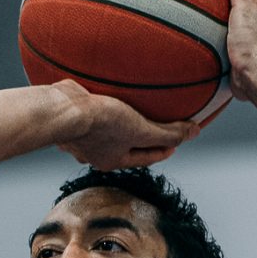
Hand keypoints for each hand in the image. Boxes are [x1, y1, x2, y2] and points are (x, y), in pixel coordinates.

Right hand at [53, 80, 197, 168]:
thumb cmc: (101, 123)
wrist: (61, 109)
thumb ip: (167, 133)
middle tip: (155, 128)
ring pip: (107, 131)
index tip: (174, 143)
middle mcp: (95, 152)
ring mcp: (81, 136)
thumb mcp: (141, 130)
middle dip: (140, 139)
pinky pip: (91, 115)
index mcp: (112, 160)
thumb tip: (194, 133)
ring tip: (128, 111)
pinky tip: (102, 97)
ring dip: (119, 124)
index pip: (145, 158)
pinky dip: (100, 110)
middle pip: (125, 146)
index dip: (163, 150)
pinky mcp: (71, 117)